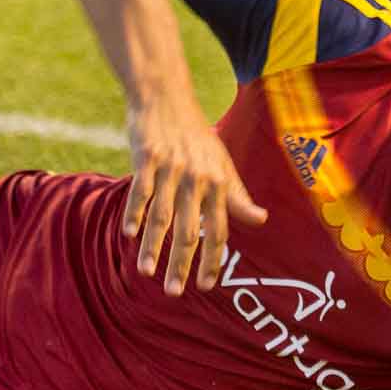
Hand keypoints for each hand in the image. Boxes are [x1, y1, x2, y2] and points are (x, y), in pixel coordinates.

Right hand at [123, 88, 267, 296]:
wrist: (167, 96)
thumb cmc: (197, 136)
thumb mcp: (222, 163)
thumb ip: (238, 195)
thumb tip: (261, 219)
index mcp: (218, 181)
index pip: (219, 229)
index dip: (213, 259)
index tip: (206, 286)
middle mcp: (197, 177)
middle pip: (191, 229)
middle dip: (183, 263)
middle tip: (175, 292)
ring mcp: (172, 167)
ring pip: (162, 215)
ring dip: (153, 246)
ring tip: (147, 272)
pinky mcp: (148, 156)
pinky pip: (141, 190)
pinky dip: (134, 212)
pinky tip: (129, 233)